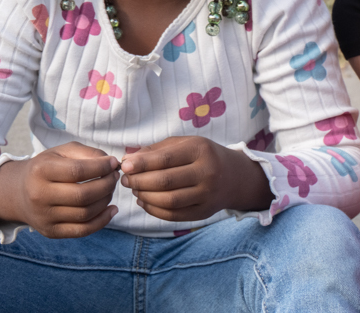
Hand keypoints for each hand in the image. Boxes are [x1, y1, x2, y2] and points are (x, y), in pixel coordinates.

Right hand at [0, 142, 118, 238]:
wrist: (19, 192)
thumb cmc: (47, 168)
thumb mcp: (62, 152)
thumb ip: (87, 153)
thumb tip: (111, 164)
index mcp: (41, 171)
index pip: (77, 171)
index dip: (101, 167)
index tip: (113, 163)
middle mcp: (39, 195)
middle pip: (83, 195)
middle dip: (106, 185)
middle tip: (114, 177)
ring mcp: (44, 216)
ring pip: (85, 213)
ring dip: (105, 200)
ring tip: (109, 190)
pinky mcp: (50, 231)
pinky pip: (82, 231)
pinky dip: (102, 221)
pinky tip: (111, 209)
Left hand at [120, 136, 272, 222]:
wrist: (235, 177)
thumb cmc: (203, 156)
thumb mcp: (186, 143)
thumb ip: (157, 149)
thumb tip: (128, 159)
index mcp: (201, 150)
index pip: (165, 159)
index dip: (141, 164)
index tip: (124, 165)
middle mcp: (207, 173)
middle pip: (165, 182)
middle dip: (139, 181)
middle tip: (125, 179)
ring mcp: (207, 195)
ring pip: (168, 201)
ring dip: (144, 196)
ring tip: (134, 189)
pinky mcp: (204, 213)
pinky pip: (173, 215)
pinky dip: (153, 210)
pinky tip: (144, 201)